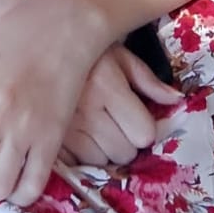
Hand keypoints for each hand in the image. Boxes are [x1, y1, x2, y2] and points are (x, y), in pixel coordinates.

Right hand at [59, 44, 181, 167]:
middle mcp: (86, 111)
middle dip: (124, 141)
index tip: (131, 115)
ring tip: (92, 129)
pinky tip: (75, 136)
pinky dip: (79, 156)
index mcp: (107, 87)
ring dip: (102, 151)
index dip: (141, 126)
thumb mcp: (116, 54)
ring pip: (102, 162)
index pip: (144, 133)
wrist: (37, 46)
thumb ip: (147, 78)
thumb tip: (176, 100)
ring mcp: (64, 129)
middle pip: (125, 152)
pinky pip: (76, 165)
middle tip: (111, 122)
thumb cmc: (81, 52)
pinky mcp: (47, 140)